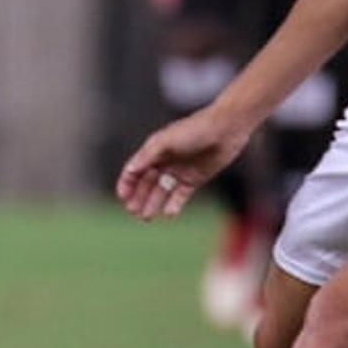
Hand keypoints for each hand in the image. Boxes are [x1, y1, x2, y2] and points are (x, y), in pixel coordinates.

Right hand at [115, 108, 250, 221]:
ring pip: (161, 191)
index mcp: (154, 150)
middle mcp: (164, 161)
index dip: (127, 183)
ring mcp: (179, 171)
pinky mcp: (194, 179)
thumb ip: (147, 156)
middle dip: (139, 197)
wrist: (225, 130)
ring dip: (153, 203)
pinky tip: (169, 213)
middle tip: (134, 211)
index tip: (123, 197)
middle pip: (146, 183)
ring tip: (147, 216)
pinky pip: (180, 195)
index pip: (135, 169)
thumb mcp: (166, 141)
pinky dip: (173, 205)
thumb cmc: (193, 130)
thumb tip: (129, 170)